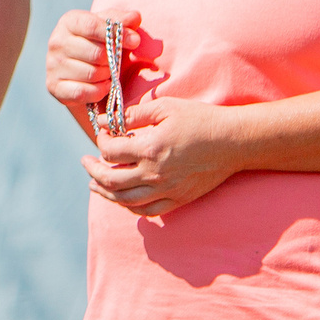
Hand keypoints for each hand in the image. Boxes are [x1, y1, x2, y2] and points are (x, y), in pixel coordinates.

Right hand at [45, 8, 146, 110]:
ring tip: (107, 73)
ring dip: (106, 76)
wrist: (79, 72)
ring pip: (91, 74)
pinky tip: (102, 86)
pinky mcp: (54, 86)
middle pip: (96, 53)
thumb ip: (122, 21)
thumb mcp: (109, 29)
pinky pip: (82, 92)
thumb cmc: (98, 45)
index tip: (135, 42)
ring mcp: (52, 65)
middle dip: (112, 61)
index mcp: (70, 22)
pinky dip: (98, 91)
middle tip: (115, 62)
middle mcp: (57, 41)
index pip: (92, 25)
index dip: (117, 35)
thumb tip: (135, 16)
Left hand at [82, 95, 237, 216]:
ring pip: (125, 200)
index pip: (110, 152)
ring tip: (94, 184)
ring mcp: (168, 190)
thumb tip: (105, 121)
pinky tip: (122, 198)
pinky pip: (148, 211)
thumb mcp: (165, 108)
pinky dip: (130, 207)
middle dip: (92, 171)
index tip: (102, 133)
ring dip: (105, 192)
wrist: (234, 141)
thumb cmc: (200, 120)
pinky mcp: (180, 199)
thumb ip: (132, 115)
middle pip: (110, 181)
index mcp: (150, 149)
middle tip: (85, 162)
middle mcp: (156, 174)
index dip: (100, 141)